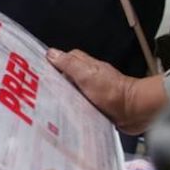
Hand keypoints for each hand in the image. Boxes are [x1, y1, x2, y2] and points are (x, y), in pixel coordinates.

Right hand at [47, 48, 166, 134]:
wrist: (133, 111)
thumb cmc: (111, 91)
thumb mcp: (86, 75)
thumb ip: (69, 64)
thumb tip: (50, 53)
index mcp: (85, 66)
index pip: (65, 59)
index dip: (52, 64)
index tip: (37, 72)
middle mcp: (88, 78)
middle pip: (66, 77)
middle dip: (54, 83)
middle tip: (38, 92)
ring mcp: (92, 93)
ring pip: (71, 92)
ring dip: (62, 98)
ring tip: (46, 106)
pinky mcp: (95, 107)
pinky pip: (78, 106)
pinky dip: (72, 110)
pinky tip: (63, 117)